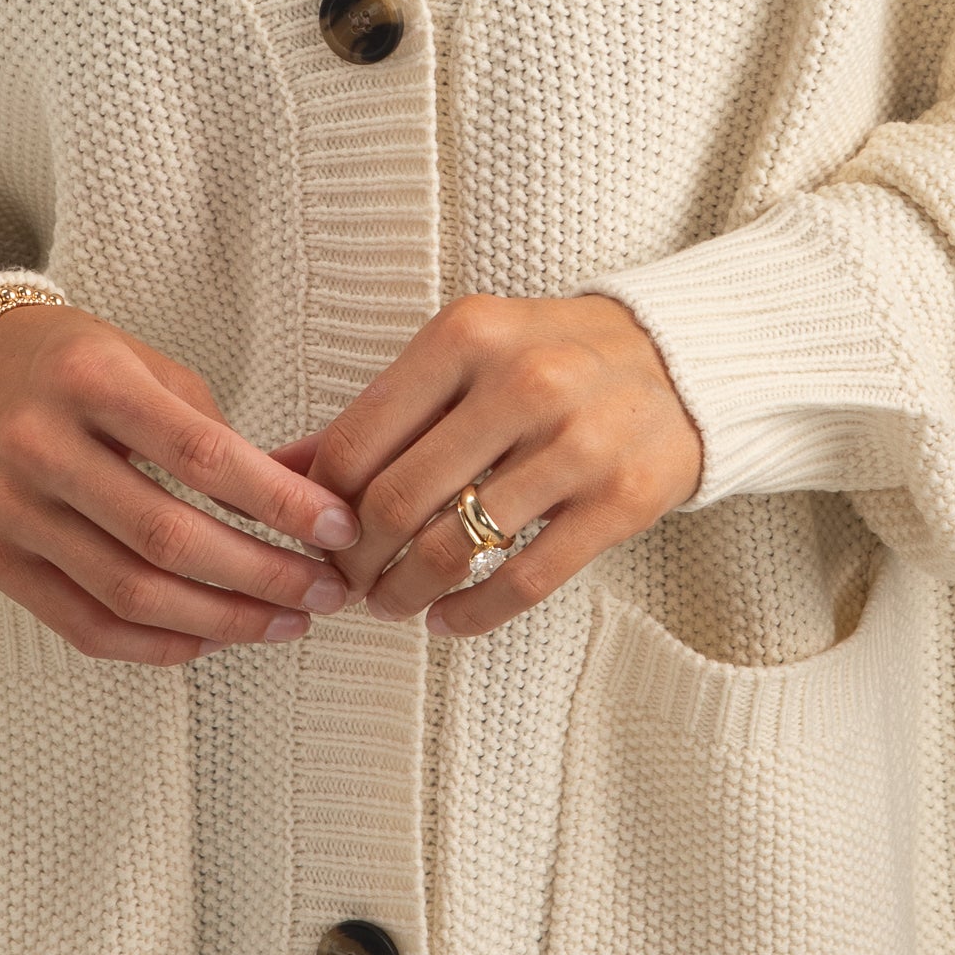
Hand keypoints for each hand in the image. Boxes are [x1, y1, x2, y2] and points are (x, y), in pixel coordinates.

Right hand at [0, 308, 360, 668]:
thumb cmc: (76, 368)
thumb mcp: (146, 366)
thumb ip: (216, 435)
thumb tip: (304, 508)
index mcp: (89, 382)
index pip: (200, 456)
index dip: (278, 502)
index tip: (337, 528)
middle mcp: (39, 447)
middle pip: (167, 538)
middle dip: (263, 575)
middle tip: (329, 590)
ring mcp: (11, 513)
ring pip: (130, 595)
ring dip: (225, 621)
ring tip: (288, 620)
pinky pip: (88, 628)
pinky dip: (162, 644)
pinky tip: (217, 636)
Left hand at [310, 295, 700, 637]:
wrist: (684, 361)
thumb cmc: (550, 359)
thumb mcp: (462, 358)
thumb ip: (375, 415)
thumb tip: (271, 470)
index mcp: (467, 335)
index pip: (357, 441)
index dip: (322, 505)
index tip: (319, 534)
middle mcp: (522, 381)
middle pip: (395, 501)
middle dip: (355, 561)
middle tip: (348, 583)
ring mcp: (577, 442)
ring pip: (452, 548)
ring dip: (403, 595)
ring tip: (392, 604)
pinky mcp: (621, 500)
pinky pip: (523, 581)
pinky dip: (470, 614)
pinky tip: (448, 619)